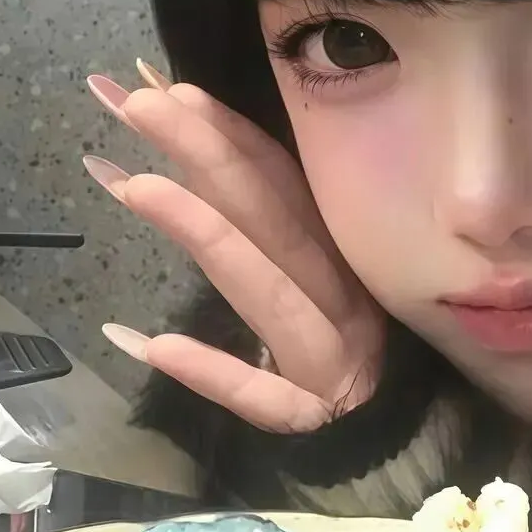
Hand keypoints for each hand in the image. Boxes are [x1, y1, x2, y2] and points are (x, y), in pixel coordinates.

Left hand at [85, 60, 383, 431]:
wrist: (394, 442)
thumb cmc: (340, 346)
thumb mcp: (311, 279)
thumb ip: (256, 224)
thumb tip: (176, 165)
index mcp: (340, 257)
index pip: (285, 185)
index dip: (228, 135)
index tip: (167, 90)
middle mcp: (341, 296)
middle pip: (274, 221)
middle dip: (208, 157)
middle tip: (140, 105)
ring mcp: (330, 358)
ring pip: (271, 295)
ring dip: (209, 238)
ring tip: (136, 188)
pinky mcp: (309, 417)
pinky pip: (263, 396)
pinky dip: (216, 371)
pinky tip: (154, 346)